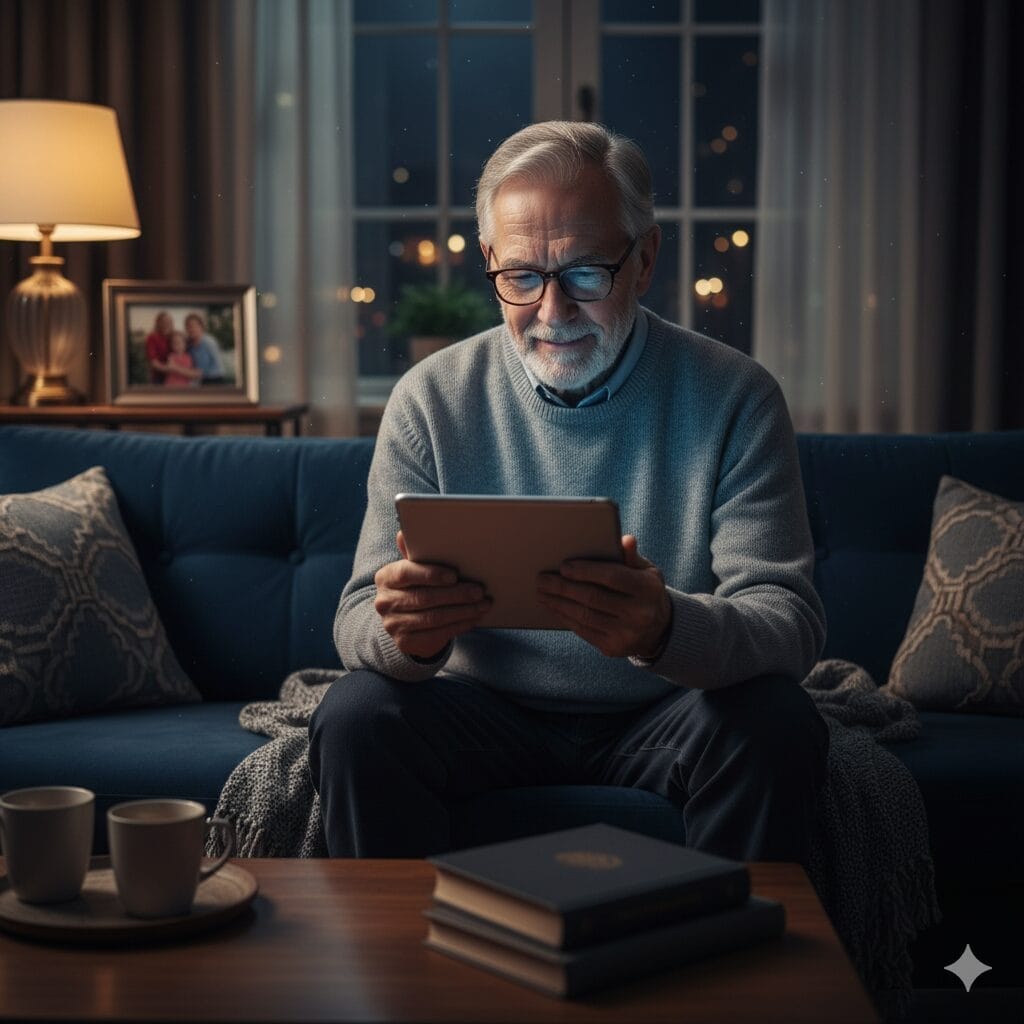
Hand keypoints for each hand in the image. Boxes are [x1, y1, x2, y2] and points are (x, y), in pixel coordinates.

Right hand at [374, 531, 491, 659]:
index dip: (431, 574)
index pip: (406, 573)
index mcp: (385, 577)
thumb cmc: (415, 587)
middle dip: (456, 594)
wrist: (404, 621)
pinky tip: (474, 618)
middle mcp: (385, 602)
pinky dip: (459, 625)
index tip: (454, 575)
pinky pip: (437, 634)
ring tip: (483, 604)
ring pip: (434, 618)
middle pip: (424, 598)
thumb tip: (405, 531)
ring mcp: (393, 624)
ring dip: (463, 611)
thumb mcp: (414, 569)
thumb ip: (413, 553)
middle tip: (479, 590)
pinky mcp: (405, 642)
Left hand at [536, 535, 671, 659]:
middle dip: (563, 587)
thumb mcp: (646, 571)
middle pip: (593, 597)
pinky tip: (553, 606)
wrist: (659, 630)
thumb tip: (625, 539)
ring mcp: (626, 634)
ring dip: (558, 603)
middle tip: (542, 579)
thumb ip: (631, 557)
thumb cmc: (644, 591)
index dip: (586, 571)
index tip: (563, 566)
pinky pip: (583, 630)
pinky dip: (565, 617)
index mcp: (647, 590)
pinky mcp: (612, 648)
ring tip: (542, 592)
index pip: (613, 577)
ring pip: (584, 615)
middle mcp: (639, 614)